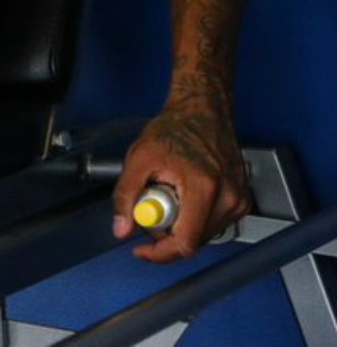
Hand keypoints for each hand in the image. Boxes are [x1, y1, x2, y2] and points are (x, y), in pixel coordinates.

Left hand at [113, 92, 250, 261]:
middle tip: (151, 208)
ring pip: (204, 235)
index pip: (185, 241)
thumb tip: (122, 229)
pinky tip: (186, 196)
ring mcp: (239, 201)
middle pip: (193, 240)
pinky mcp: (243, 201)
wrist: (203, 113)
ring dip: (181, 225)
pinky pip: (215, 224)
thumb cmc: (175, 130)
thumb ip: (126, 195)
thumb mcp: (139, 158)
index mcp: (203, 187)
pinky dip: (195, 218)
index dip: (160, 253)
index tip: (142, 250)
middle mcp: (228, 197)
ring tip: (170, 194)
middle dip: (166, 234)